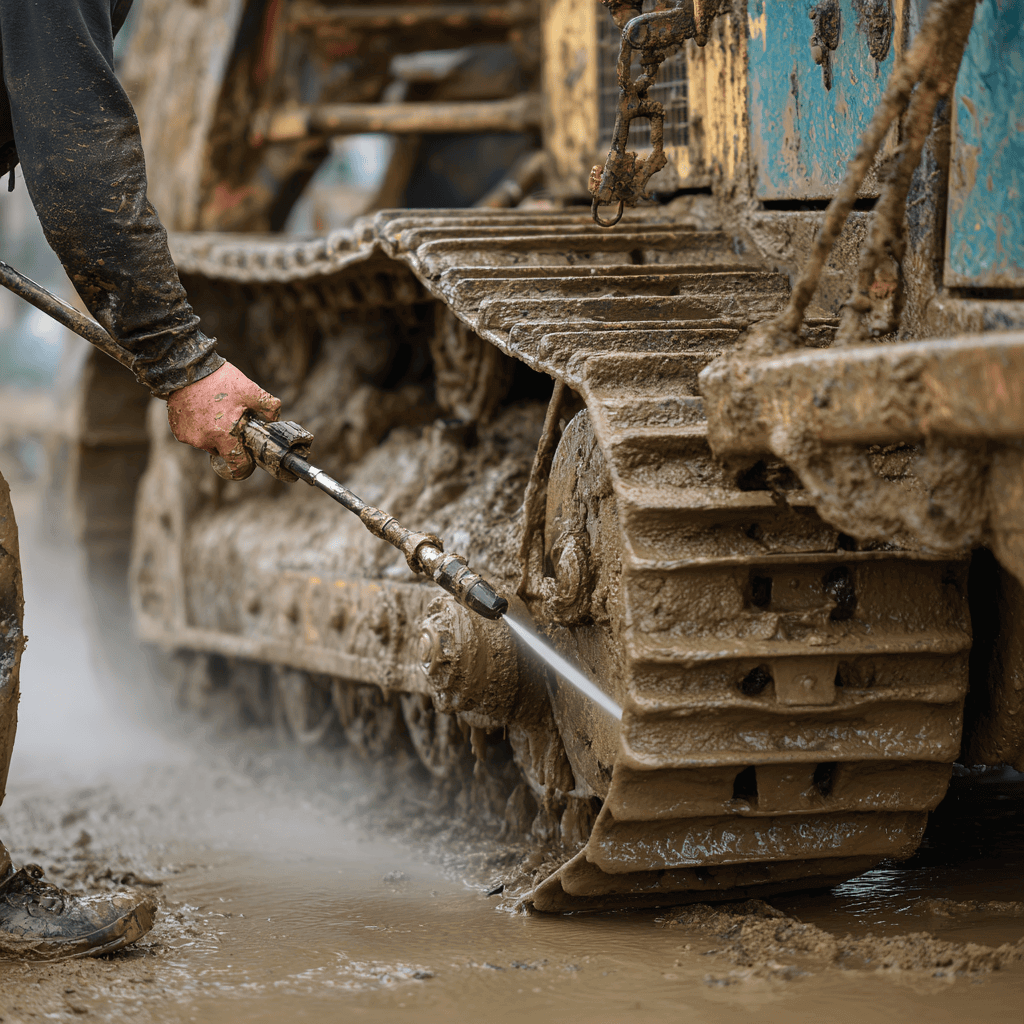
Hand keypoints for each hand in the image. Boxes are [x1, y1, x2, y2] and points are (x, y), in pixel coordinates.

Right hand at [166, 362, 281, 479]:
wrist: (187, 369)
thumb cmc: (219, 380)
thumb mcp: (250, 390)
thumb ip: (269, 406)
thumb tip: (275, 418)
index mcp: (224, 435)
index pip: (236, 466)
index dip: (245, 465)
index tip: (247, 458)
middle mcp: (204, 440)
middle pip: (222, 453)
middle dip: (229, 442)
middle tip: (231, 422)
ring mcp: (189, 436)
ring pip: (207, 443)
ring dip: (213, 434)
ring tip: (216, 413)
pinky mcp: (178, 430)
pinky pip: (193, 435)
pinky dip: (199, 428)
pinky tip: (202, 412)